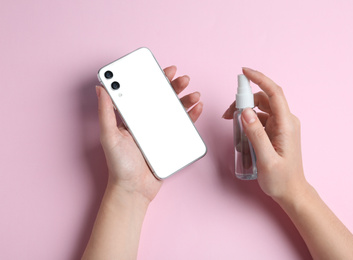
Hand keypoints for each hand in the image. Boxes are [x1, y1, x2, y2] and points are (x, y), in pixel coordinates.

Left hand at [96, 66, 202, 202]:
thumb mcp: (109, 136)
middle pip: (162, 98)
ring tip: (194, 93)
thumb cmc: (119, 165)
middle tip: (183, 78)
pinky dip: (192, 116)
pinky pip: (183, 126)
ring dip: (186, 99)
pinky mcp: (171, 141)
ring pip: (175, 110)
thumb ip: (105, 112)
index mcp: (132, 117)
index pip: (144, 92)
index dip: (154, 79)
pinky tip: (197, 108)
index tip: (163, 70)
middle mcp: (146, 121)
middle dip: (174, 86)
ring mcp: (160, 131)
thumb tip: (100, 87)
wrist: (134, 190)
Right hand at [223, 67, 308, 202]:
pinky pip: (261, 119)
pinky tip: (240, 133)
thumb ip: (256, 135)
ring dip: (245, 112)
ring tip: (231, 124)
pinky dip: (248, 121)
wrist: (291, 192)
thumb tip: (245, 112)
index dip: (260, 79)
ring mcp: (281, 126)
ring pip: (261, 108)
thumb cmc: (281, 180)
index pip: (274, 93)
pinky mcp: (276, 132)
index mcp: (286, 124)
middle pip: (264, 99)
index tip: (244, 72)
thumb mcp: (266, 159)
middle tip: (227, 114)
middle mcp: (286, 121)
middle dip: (244, 101)